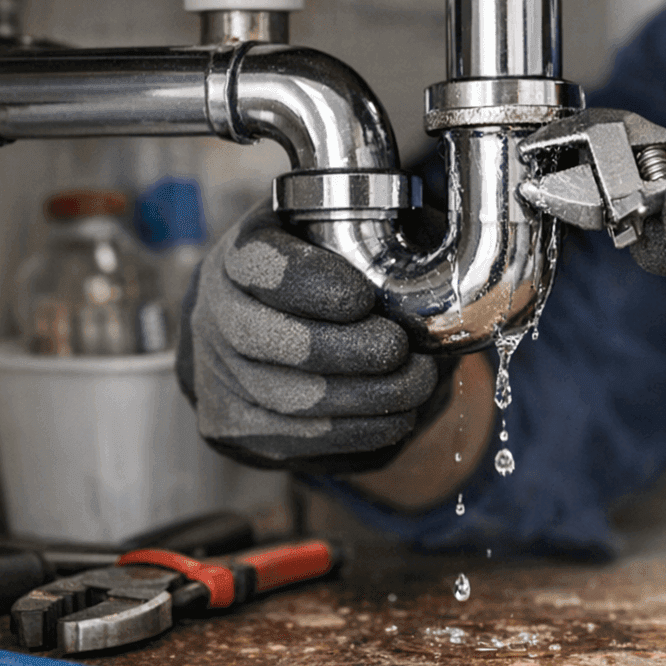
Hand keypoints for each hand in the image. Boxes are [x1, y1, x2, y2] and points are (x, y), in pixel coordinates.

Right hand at [176, 205, 444, 473]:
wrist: (251, 322)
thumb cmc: (315, 269)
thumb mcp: (335, 226)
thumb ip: (382, 223)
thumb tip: (448, 243)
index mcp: (243, 255)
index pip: (269, 269)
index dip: (316, 286)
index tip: (363, 299)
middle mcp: (217, 315)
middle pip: (279, 343)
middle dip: (352, 352)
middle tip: (401, 349)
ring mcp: (220, 377)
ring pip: (293, 402)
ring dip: (368, 399)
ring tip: (417, 385)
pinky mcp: (235, 430)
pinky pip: (299, 443)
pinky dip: (358, 434)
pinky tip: (396, 418)